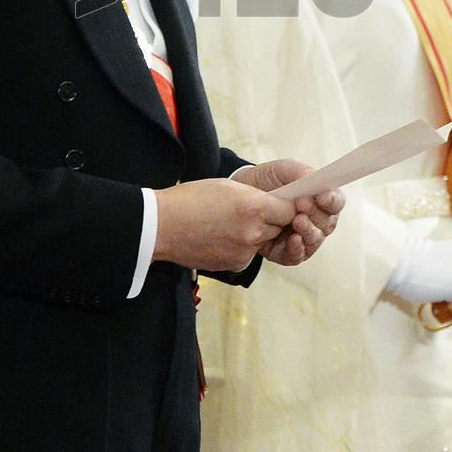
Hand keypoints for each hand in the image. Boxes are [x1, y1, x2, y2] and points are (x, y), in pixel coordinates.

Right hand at [153, 178, 294, 271]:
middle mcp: (253, 232)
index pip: (289, 210)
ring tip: (231, 222)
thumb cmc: (190, 199)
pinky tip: (221, 235)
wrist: (162, 226)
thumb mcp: (228, 186)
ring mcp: (243, 252)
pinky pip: (247, 253)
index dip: (286, 206)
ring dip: (256, 233)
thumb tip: (271, 205)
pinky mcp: (233, 265)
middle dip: (272, 220)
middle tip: (254, 211)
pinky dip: (240, 245)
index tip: (281, 203)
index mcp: (254, 207)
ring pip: (262, 241)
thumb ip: (254, 197)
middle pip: (279, 228)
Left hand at [232, 160, 344, 265]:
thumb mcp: (281, 170)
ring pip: (315, 239)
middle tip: (302, 203)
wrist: (240, 198)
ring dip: (308, 230)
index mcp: (320, 199)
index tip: (323, 196)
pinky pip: (298, 255)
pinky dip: (297, 248)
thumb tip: (314, 178)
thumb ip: (300, 171)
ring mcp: (304, 238)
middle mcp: (317, 221)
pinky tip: (292, 239)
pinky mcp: (288, 253)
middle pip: (328, 222)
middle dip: (316, 213)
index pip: (336, 202)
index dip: (332, 200)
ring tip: (296, 220)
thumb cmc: (267, 181)